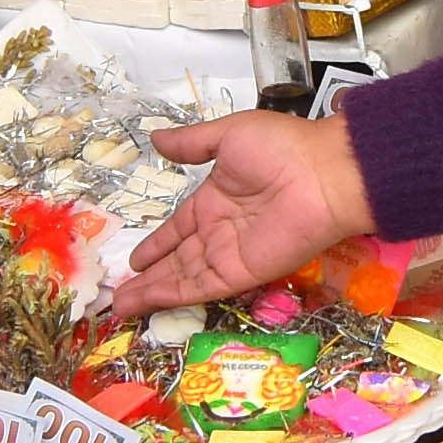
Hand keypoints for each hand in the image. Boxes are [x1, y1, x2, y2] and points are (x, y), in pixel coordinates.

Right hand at [105, 111, 374, 317]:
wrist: (324, 173)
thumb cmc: (282, 148)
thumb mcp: (228, 135)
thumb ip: (191, 142)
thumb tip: (155, 138)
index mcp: (216, 199)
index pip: (179, 229)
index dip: (157, 245)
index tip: (135, 260)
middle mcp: (221, 231)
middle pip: (177, 261)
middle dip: (148, 278)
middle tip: (118, 296)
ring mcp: (231, 254)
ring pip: (183, 278)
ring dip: (152, 293)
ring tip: (121, 307)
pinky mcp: (241, 273)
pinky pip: (200, 287)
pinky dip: (173, 297)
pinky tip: (147, 303)